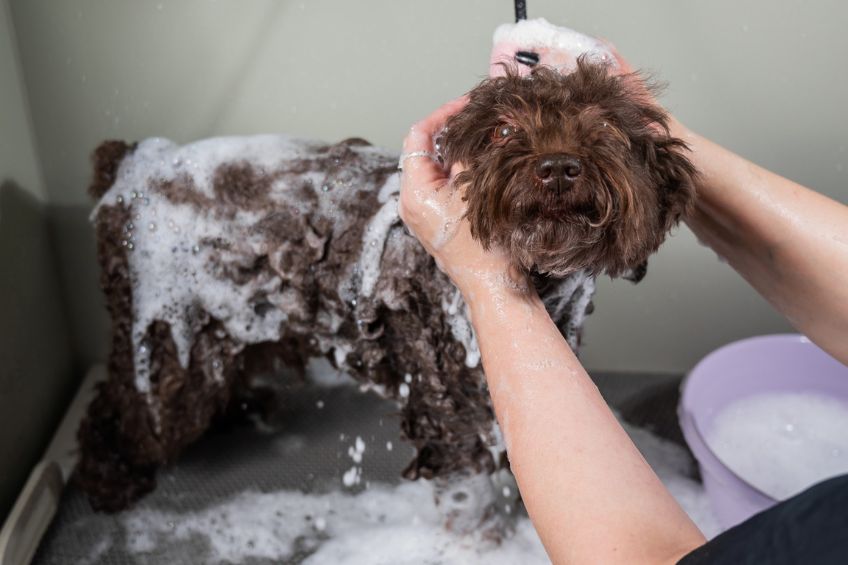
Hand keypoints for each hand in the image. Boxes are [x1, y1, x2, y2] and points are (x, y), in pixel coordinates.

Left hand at [398, 97, 518, 296]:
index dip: (442, 115)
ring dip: (456, 152)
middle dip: (451, 132)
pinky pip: (440, 186)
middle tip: (477, 120)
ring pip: (434, 168)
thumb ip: (470, 155)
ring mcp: (421, 213)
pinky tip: (480, 164)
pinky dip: (457, 171)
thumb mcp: (476, 190)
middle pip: (424, 151)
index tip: (466, 106)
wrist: (492, 284)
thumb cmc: (484, 246)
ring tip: (482, 138)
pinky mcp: (433, 220)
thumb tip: (474, 129)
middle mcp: (411, 202)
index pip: (418, 137)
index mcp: (414, 191)